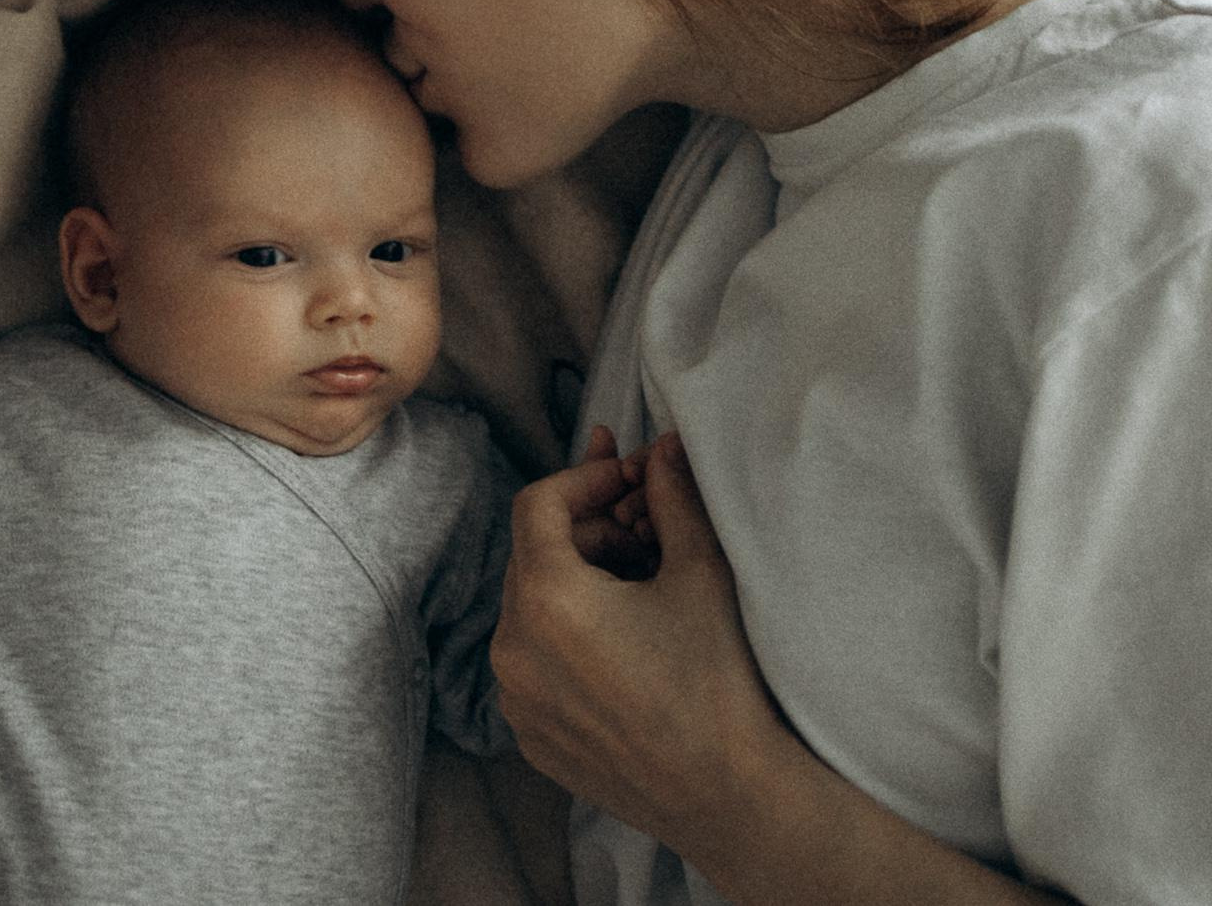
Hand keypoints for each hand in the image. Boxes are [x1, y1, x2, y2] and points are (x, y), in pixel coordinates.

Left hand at [490, 435, 786, 856]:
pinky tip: (625, 644)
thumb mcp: (700, 573)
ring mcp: (515, 698)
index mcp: (545, 599)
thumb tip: (665, 446)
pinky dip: (567, 640)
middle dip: (587, 531)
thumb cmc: (719, 681)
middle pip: (533, 555)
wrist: (730, 796)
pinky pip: (534, 664)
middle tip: (647, 532)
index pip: (537, 503)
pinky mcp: (529, 735)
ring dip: (576, 585)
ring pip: (531, 610)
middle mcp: (512, 647)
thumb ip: (672, 497)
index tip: (630, 480)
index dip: (584, 478)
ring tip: (640, 589)